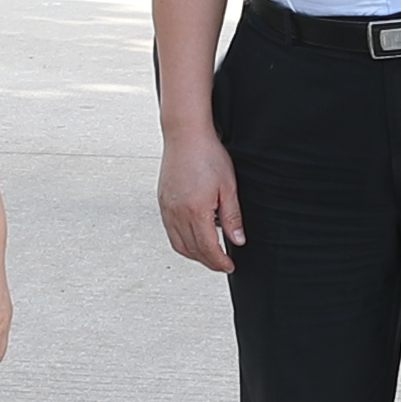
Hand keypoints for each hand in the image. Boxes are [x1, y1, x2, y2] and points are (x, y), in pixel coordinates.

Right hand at [159, 126, 245, 272]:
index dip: (219, 261)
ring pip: (179, 244)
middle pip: (192, 250)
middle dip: (208, 261)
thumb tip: (238, 240)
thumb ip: (232, 217)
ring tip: (209, 255)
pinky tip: (193, 239)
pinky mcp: (162, 202)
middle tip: (222, 264)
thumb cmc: (207, 155)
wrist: (185, 135)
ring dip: (194, 255)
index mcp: (196, 210)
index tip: (229, 266)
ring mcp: (167, 208)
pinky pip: (171, 232)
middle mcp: (177, 213)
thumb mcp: (228, 186)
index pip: (208, 248)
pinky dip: (182, 242)